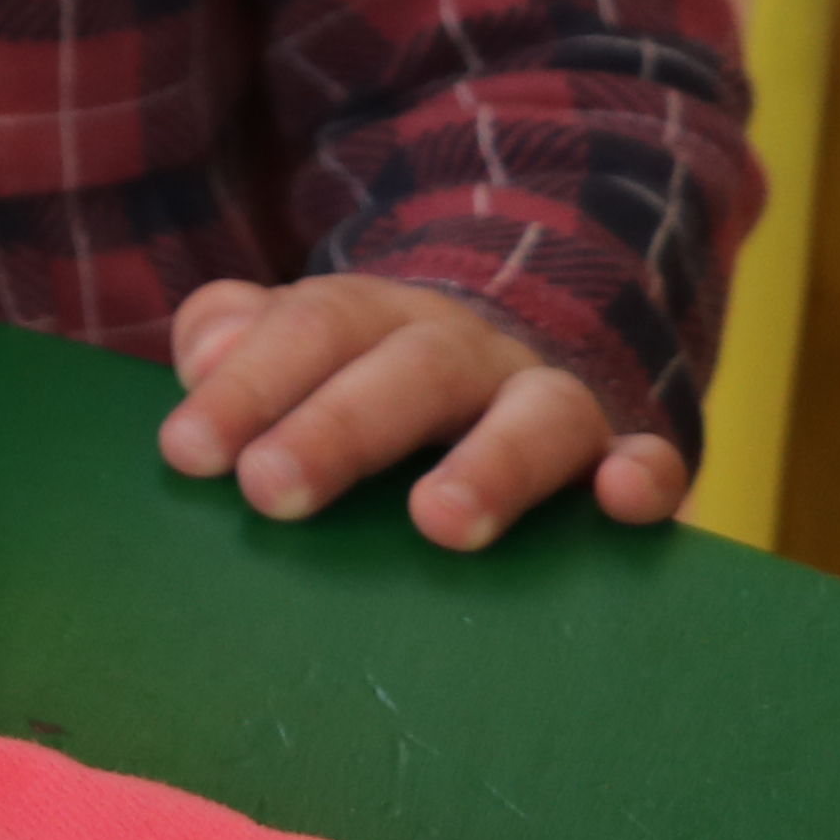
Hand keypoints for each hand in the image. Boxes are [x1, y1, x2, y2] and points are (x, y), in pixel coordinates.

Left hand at [158, 274, 691, 549]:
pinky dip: (643, 474)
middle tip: (271, 490)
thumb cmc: (369, 373)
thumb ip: (237, 337)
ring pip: (536, 412)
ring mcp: (547, 395)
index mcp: (372, 317)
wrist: (511, 345)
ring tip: (438, 522)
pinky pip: (651, 454)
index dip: (246, 387)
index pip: (308, 330)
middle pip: (408, 369)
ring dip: (492, 462)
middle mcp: (463, 348)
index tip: (188, 451)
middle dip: (337, 428)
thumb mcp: (300, 341)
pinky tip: (621, 500)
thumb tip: (206, 358)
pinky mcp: (622, 451)